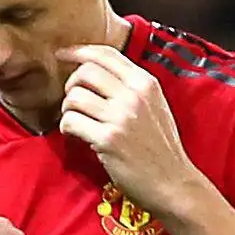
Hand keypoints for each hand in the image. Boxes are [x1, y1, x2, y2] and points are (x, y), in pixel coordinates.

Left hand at [57, 44, 210, 220]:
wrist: (172, 183)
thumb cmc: (160, 149)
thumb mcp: (154, 107)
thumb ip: (131, 88)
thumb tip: (99, 73)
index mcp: (145, 83)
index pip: (106, 53)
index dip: (78, 50)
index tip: (62, 54)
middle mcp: (133, 95)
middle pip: (86, 72)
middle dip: (70, 84)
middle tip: (72, 102)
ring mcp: (121, 117)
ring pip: (74, 96)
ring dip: (67, 109)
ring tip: (75, 121)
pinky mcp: (108, 140)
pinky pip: (71, 121)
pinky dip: (66, 127)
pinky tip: (75, 135)